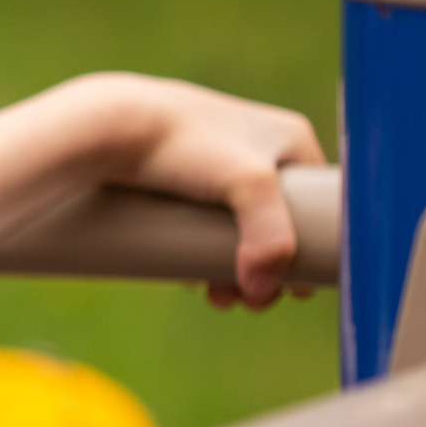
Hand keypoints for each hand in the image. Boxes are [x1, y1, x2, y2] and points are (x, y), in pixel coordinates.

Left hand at [79, 73, 327, 310]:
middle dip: (266, 269)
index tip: (294, 293)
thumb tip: (265, 290)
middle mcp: (257, 143)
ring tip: (216, 297)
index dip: (310, 252)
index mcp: (290, 138)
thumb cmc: (180, 142)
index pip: (320, 207)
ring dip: (235, 268)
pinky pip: (202, 218)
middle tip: (245, 302)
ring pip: (237, 225)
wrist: (105, 124)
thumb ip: (270, 238)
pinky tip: (192, 274)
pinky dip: (202, 249)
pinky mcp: (177, 171)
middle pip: (276, 222)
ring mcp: (216, 157)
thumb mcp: (247, 185)